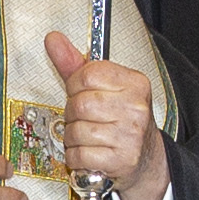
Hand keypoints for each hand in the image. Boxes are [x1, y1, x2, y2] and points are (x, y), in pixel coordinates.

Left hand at [41, 30, 173, 199]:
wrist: (145, 157)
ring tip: (87, 137)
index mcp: (135, 83)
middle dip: (72, 114)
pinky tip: (89, 152)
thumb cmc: (121, 119)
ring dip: (73, 137)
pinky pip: (79, 155)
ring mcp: (130, 135)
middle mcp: (136, 108)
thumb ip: (76, 64)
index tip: (80, 92)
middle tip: (83, 119)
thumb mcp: (103, 87)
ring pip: (76, 131)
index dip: (74, 85)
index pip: (88, 75)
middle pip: (79, 104)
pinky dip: (76, 157)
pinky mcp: (122, 160)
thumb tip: (53, 39)